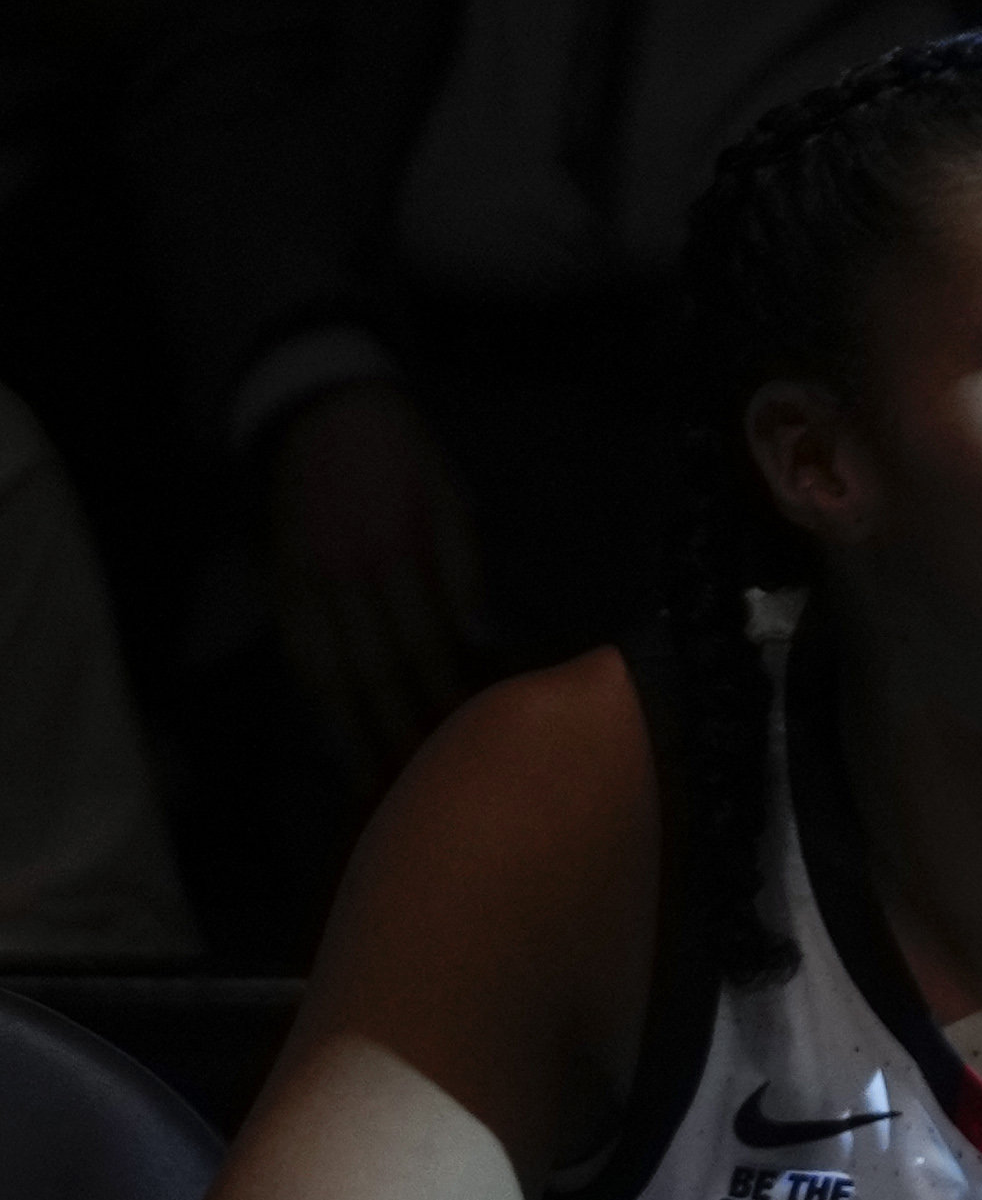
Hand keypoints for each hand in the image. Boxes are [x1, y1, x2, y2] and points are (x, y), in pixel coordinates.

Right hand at [256, 377, 497, 797]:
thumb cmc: (404, 459)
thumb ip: (465, 571)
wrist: (320, 405)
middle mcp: (349, 578)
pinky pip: (296, 653)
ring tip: (376, 789)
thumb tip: (483, 641)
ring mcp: (308, 583)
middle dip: (402, 735)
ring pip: (330, 674)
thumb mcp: (451, 500)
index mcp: (400, 557)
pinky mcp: (280, 583)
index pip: (430, 648)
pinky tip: (333, 739)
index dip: (449, 702)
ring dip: (353, 735)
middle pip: (379, 673)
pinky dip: (315, 701)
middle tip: (428, 794)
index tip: (472, 751)